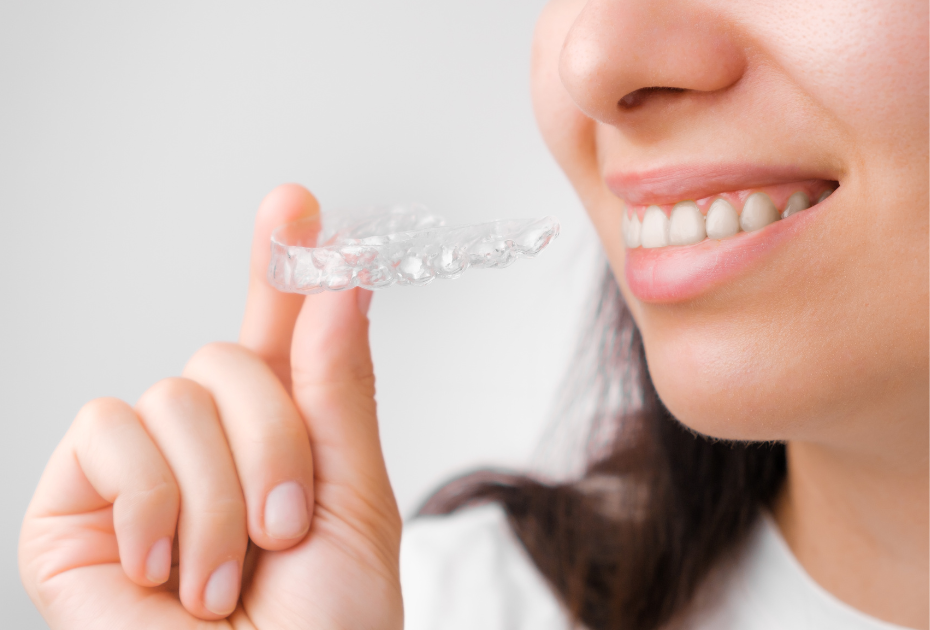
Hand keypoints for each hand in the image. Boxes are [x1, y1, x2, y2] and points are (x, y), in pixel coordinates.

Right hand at [19, 185, 402, 628]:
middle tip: (282, 532)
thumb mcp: (353, 502)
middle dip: (272, 444)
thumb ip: (338, 389)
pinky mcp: (76, 502)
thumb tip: (341, 278)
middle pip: (226, 357)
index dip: (281, 266)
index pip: (275, 335)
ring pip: (172, 394)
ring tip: (223, 576)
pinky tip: (162, 571)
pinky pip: (107, 431)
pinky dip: (151, 501)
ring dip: (218, 494)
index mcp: (281, 438)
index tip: (295, 204)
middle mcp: (207, 443)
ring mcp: (140, 469)